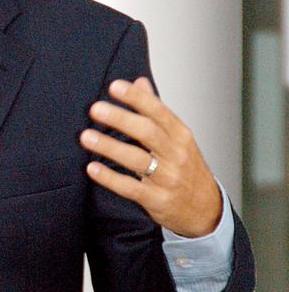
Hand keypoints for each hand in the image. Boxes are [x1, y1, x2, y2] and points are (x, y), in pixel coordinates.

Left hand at [79, 77, 221, 237]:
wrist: (205, 209)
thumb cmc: (187, 168)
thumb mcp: (178, 138)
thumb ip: (156, 110)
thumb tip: (139, 82)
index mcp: (181, 135)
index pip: (159, 111)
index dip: (137, 98)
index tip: (115, 86)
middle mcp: (176, 155)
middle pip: (147, 132)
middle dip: (120, 119)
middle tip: (96, 109)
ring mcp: (168, 178)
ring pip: (137, 159)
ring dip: (109, 147)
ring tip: (86, 137)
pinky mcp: (157, 200)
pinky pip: (131, 188)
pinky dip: (110, 178)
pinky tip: (93, 168)